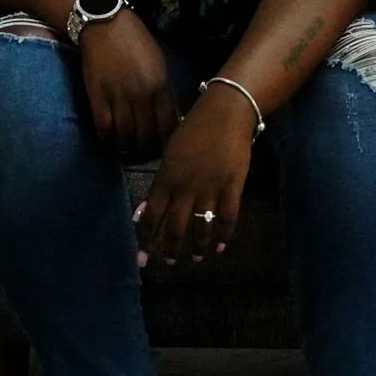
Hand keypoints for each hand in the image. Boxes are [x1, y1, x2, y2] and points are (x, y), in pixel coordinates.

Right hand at [79, 12, 181, 159]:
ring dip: (126, 147)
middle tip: (143, 153)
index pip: (168, 126)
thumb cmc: (137, 42)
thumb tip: (171, 117)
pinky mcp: (97, 97)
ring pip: (125, 136)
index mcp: (161, 86)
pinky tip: (109, 137)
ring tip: (126, 148)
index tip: (163, 148)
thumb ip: (166, 91)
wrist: (106, 25)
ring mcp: (118, 97)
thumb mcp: (160, 64)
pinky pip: (103, 128)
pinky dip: (107, 138)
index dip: (166, 142)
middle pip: (146, 136)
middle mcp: (142, 95)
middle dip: (146, 150)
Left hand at [133, 83, 256, 265]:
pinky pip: (227, 218)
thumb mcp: (170, 153)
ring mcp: (210, 189)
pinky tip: (221, 247)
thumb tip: (147, 209)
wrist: (226, 112)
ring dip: (196, 247)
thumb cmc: (194, 128)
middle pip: (175, 228)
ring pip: (200, 228)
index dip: (146, 240)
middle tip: (168, 264)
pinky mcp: (232, 187)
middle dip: (170, 250)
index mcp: (166, 179)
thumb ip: (162, 181)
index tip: (143, 258)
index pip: (151, 217)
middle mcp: (185, 188)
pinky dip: (224, 235)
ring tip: (194, 258)